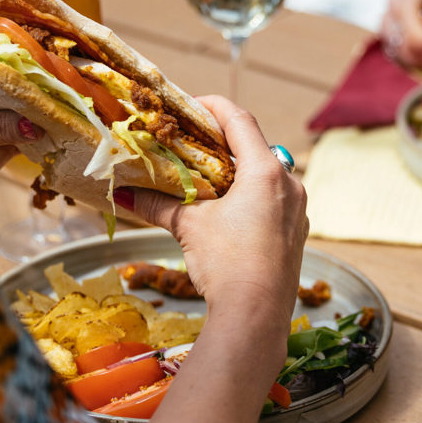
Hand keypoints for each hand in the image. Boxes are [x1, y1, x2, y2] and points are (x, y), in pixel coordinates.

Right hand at [120, 96, 307, 375]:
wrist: (258, 316)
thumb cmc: (227, 265)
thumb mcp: (190, 228)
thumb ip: (159, 205)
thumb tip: (123, 195)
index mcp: (266, 172)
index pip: (240, 120)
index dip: (212, 107)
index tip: (189, 105)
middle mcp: (289, 183)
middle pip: (255, 146)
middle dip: (222, 141)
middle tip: (191, 141)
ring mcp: (297, 209)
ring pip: (267, 174)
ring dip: (237, 169)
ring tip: (206, 176)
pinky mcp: (297, 231)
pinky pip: (275, 199)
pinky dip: (251, 194)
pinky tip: (229, 208)